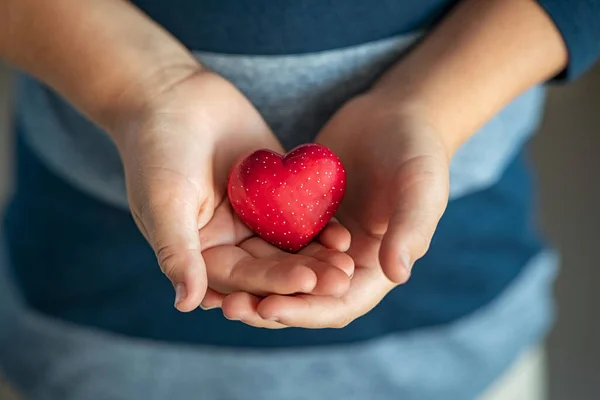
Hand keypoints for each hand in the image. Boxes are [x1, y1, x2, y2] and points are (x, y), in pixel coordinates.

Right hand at [116, 71, 353, 311]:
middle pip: (270, 265)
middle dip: (304, 273)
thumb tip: (186, 305)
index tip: (307, 283)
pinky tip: (343, 234)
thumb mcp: (164, 201)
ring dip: (317, 255)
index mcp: (200, 252)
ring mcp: (253, 217)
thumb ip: (177, 251)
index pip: (240, 276)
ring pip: (289, 244)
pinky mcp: (272, 192)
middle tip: (340, 281)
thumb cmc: (158, 148)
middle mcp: (228, 240)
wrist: (172, 95)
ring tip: (348, 264)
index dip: (273, 281)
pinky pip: (298, 212)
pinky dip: (319, 224)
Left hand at [211, 93, 449, 327]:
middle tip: (228, 306)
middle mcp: (347, 262)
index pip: (339, 303)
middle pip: (305, 296)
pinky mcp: (303, 217)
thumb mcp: (420, 185)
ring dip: (253, 283)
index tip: (269, 307)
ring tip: (216, 290)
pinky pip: (274, 238)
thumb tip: (396, 275)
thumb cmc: (417, 148)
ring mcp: (322, 240)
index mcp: (377, 267)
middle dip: (268, 305)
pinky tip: (219, 248)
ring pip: (283, 272)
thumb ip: (412, 228)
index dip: (305, 311)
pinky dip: (250, 248)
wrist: (395, 113)